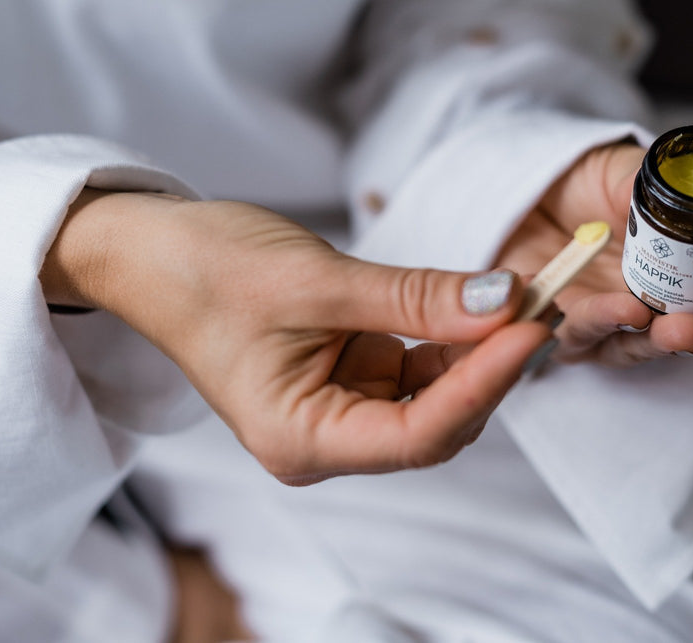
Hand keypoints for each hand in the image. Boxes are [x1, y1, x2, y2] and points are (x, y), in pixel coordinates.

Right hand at [41, 190, 550, 483]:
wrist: (150, 253)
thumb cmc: (206, 270)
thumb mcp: (318, 282)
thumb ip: (415, 299)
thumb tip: (504, 303)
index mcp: (300, 439)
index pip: (418, 434)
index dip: (484, 385)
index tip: (531, 329)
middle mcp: (324, 437)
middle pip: (435, 421)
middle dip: (491, 366)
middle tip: (542, 306)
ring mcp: (337, 408)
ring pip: (433, 394)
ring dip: (478, 349)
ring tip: (522, 298)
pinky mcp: (347, 375)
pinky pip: (415, 366)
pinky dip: (450, 336)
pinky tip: (478, 303)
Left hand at [496, 143, 692, 366]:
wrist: (519, 195)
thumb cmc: (583, 185)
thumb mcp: (632, 171)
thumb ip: (670, 184)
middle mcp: (665, 306)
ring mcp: (617, 326)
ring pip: (652, 345)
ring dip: (676, 339)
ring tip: (687, 328)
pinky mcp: (567, 335)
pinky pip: (586, 336)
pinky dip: (606, 323)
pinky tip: (625, 310)